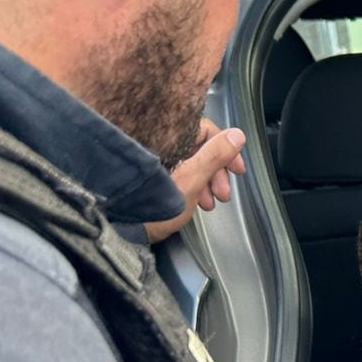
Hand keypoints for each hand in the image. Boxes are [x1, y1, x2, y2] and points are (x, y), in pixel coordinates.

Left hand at [145, 119, 247, 243]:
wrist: (124, 231)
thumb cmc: (152, 208)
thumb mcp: (191, 181)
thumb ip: (215, 156)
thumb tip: (237, 135)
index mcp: (167, 139)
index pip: (205, 130)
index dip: (226, 149)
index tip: (237, 169)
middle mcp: (159, 144)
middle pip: (199, 148)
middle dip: (217, 172)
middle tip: (223, 193)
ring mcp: (156, 160)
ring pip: (191, 162)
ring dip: (207, 182)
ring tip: (210, 203)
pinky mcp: (153, 175)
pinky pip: (179, 173)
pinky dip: (192, 186)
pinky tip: (196, 202)